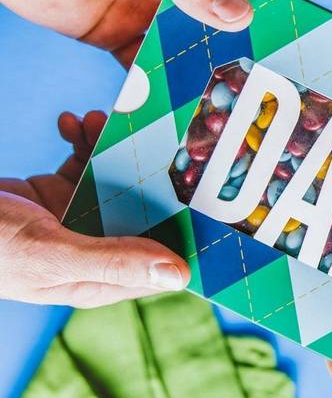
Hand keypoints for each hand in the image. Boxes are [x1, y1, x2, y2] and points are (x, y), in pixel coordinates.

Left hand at [0, 0, 299, 66]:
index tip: (307, 15)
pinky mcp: (117, 34)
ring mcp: (147, 4)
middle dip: (253, 34)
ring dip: (212, 65)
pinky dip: (167, 84)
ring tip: (240, 96)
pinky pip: (151, 64)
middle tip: (280, 67)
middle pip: (226, 6)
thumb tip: (241, 15)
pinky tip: (183, 106)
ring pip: (193, 41)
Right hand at [0, 111, 188, 306]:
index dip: (191, 234)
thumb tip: (179, 276)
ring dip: (114, 147)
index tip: (216, 198)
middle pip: (147, 214)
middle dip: (156, 176)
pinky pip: (84, 161)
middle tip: (165, 138)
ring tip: (100, 120)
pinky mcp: (56, 191)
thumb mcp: (50, 253)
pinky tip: (71, 121)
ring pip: (118, 180)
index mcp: (100, 278)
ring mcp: (77, 218)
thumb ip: (113, 262)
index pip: (163, 262)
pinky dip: (82, 139)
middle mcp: (96, 248)